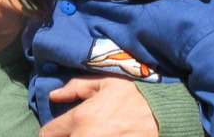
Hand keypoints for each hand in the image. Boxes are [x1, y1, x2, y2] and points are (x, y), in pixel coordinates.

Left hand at [39, 76, 157, 136]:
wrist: (165, 113)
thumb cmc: (135, 94)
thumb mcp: (106, 82)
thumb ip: (77, 87)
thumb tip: (54, 95)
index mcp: (81, 117)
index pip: (49, 133)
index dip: (49, 135)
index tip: (54, 135)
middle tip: (71, 133)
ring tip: (92, 134)